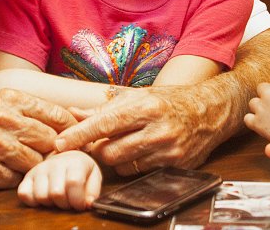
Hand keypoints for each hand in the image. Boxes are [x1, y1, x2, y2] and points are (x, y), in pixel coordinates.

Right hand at [0, 89, 75, 187]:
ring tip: (25, 165)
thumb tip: (72, 120)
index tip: (78, 140)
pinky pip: (12, 178)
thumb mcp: (2, 105)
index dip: (72, 130)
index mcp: (12, 99)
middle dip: (53, 152)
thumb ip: (33, 111)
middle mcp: (3, 117)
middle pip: (48, 140)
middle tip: (53, 158)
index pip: (57, 115)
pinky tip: (5, 172)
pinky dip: (13, 178)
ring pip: (33, 161)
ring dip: (33, 167)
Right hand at [17, 151, 102, 210]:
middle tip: (69, 201)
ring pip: (41, 196)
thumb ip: (93, 191)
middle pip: (56, 193)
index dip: (77, 200)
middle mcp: (55, 163)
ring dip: (50, 203)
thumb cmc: (80, 170)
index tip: (79, 205)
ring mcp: (39, 169)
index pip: (73, 183)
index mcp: (75, 161)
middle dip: (65, 204)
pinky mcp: (27, 176)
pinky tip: (44, 197)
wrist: (64, 157)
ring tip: (58, 198)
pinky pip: (24, 194)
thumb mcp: (93, 177)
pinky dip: (33, 201)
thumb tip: (88, 204)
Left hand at [55, 85, 225, 174]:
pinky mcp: (177, 165)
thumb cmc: (169, 101)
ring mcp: (168, 150)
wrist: (210, 111)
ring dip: (117, 159)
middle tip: (99, 142)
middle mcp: (157, 129)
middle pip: (110, 152)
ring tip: (124, 144)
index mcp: (145, 106)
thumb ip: (104, 108)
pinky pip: (142, 173)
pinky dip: (135, 165)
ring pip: (124, 166)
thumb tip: (73, 112)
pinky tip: (141, 152)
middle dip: (99, 150)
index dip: (79, 135)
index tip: (59, 142)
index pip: (104, 124)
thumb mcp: (138, 96)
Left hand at [244, 77, 269, 143]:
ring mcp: (262, 107)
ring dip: (259, 108)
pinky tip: (260, 124)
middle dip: (267, 96)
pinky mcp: (258, 122)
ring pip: (253, 103)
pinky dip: (253, 121)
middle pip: (261, 89)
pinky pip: (247, 118)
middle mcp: (269, 92)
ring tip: (269, 116)